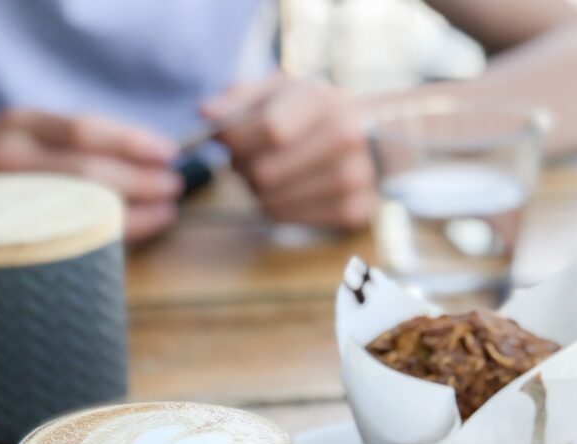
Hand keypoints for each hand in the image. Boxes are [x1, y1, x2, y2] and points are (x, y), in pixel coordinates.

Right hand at [0, 110, 181, 243]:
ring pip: (82, 210)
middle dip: (142, 182)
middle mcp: (10, 161)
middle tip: (176, 187)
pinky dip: (104, 237)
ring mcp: (7, 203)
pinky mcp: (5, 238)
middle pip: (90, 174)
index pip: (86, 132)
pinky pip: (67, 240)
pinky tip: (129, 235)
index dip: (133, 142)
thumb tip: (139, 161)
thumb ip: (67, 146)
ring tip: (166, 212)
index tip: (168, 153)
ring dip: (133, 213)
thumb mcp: (20, 136)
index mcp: (19, 128)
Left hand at [202, 76, 374, 229]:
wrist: (371, 137)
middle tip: (248, 161)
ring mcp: (354, 177)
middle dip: (244, 170)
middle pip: (264, 172)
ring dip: (257, 192)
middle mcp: (345, 137)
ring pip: (271, 202)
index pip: (269, 129)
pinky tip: (287, 191)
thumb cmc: (312, 112)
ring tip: (270, 174)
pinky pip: (288, 220)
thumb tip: (206, 114)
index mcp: (324, 98)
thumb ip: (239, 99)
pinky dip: (277, 208)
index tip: (227, 141)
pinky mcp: (354, 210)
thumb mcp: (279, 90)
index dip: (237, 140)